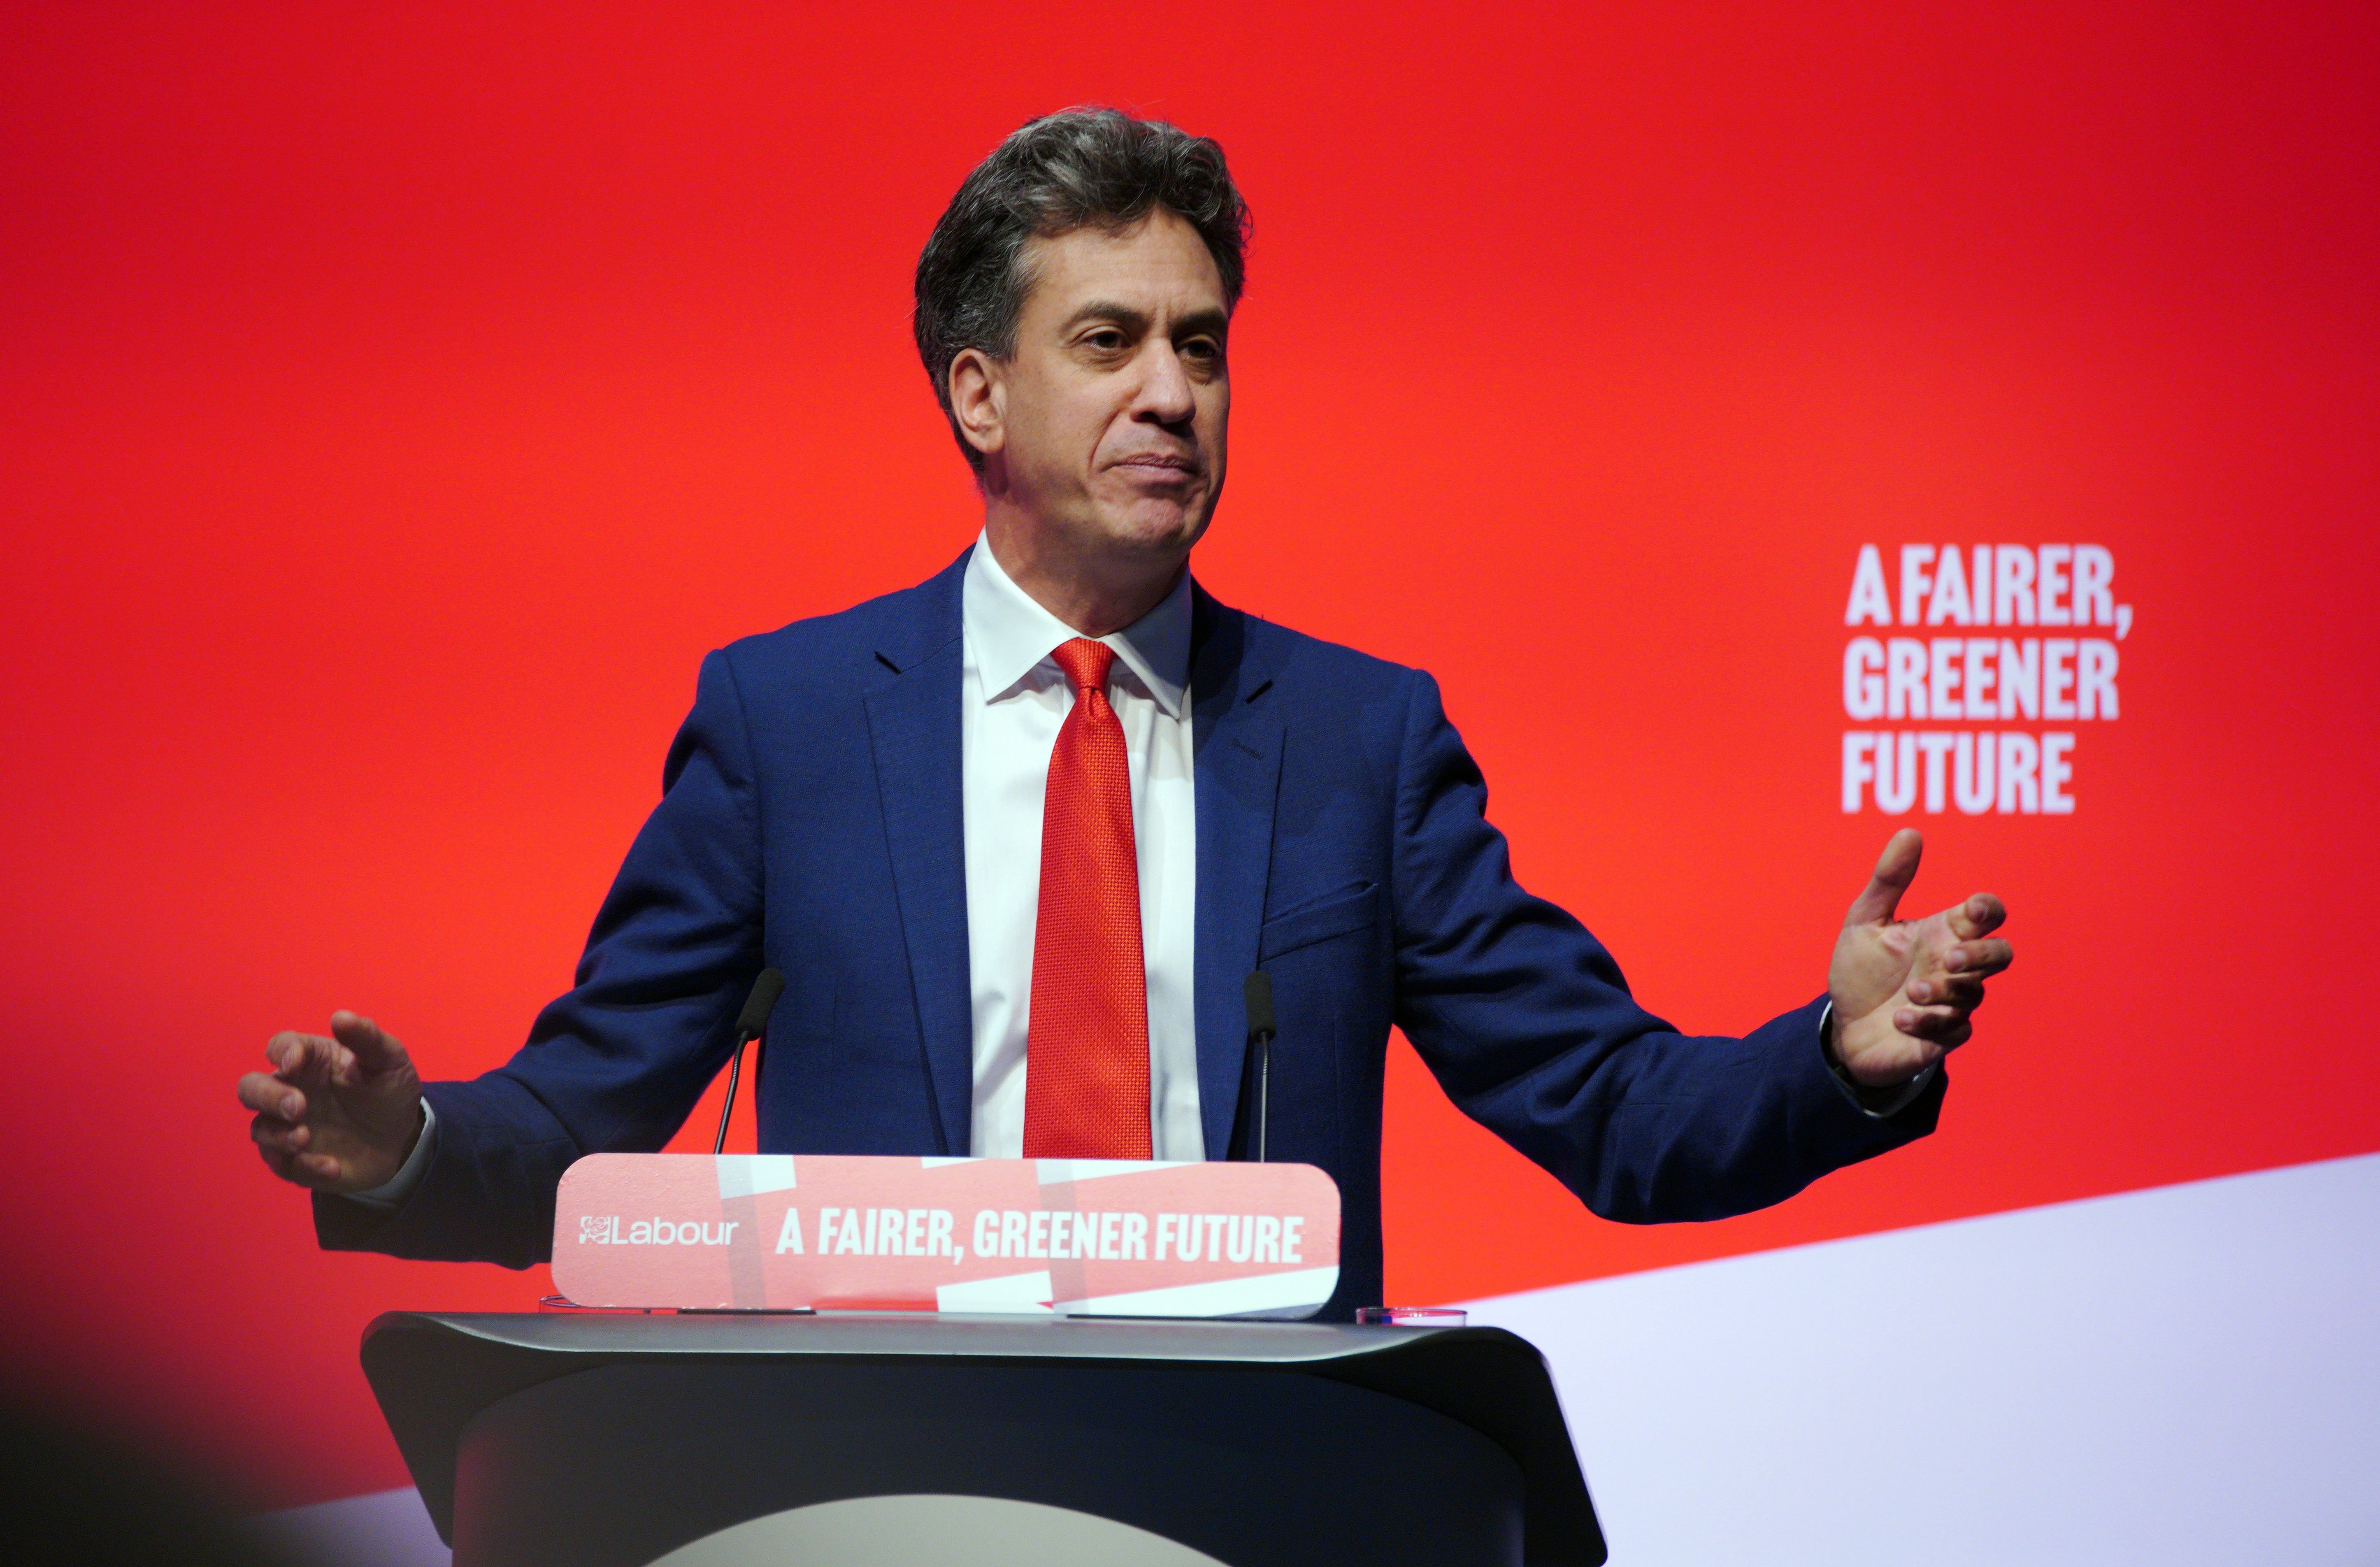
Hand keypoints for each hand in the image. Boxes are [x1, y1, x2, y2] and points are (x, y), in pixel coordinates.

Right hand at [238, 1012, 423, 1192]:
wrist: (402, 1137)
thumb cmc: (389, 1090)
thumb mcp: (389, 1061)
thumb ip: (368, 1039)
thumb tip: (340, 1017)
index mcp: (311, 1060)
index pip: (281, 1046)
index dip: (282, 1051)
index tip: (295, 1062)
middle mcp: (291, 1090)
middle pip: (251, 1088)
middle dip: (267, 1096)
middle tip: (297, 1107)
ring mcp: (288, 1126)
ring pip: (259, 1129)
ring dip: (278, 1136)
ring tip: (305, 1139)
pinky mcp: (295, 1159)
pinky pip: (284, 1165)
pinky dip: (305, 1167)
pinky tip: (333, 1166)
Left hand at [1827, 829, 2012, 1086]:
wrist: (1843, 1025)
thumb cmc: (1860, 971)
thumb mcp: (1864, 920)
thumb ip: (1888, 880)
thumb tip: (1910, 832)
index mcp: (1943, 933)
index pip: (1988, 915)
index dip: (1991, 909)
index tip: (1974, 908)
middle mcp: (1954, 967)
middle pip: (2001, 954)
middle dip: (1982, 954)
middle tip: (1947, 958)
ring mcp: (1953, 1002)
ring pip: (1974, 993)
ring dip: (1943, 991)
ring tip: (1910, 992)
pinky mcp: (1944, 1036)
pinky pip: (1956, 1029)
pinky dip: (1928, 1022)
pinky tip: (1900, 1018)